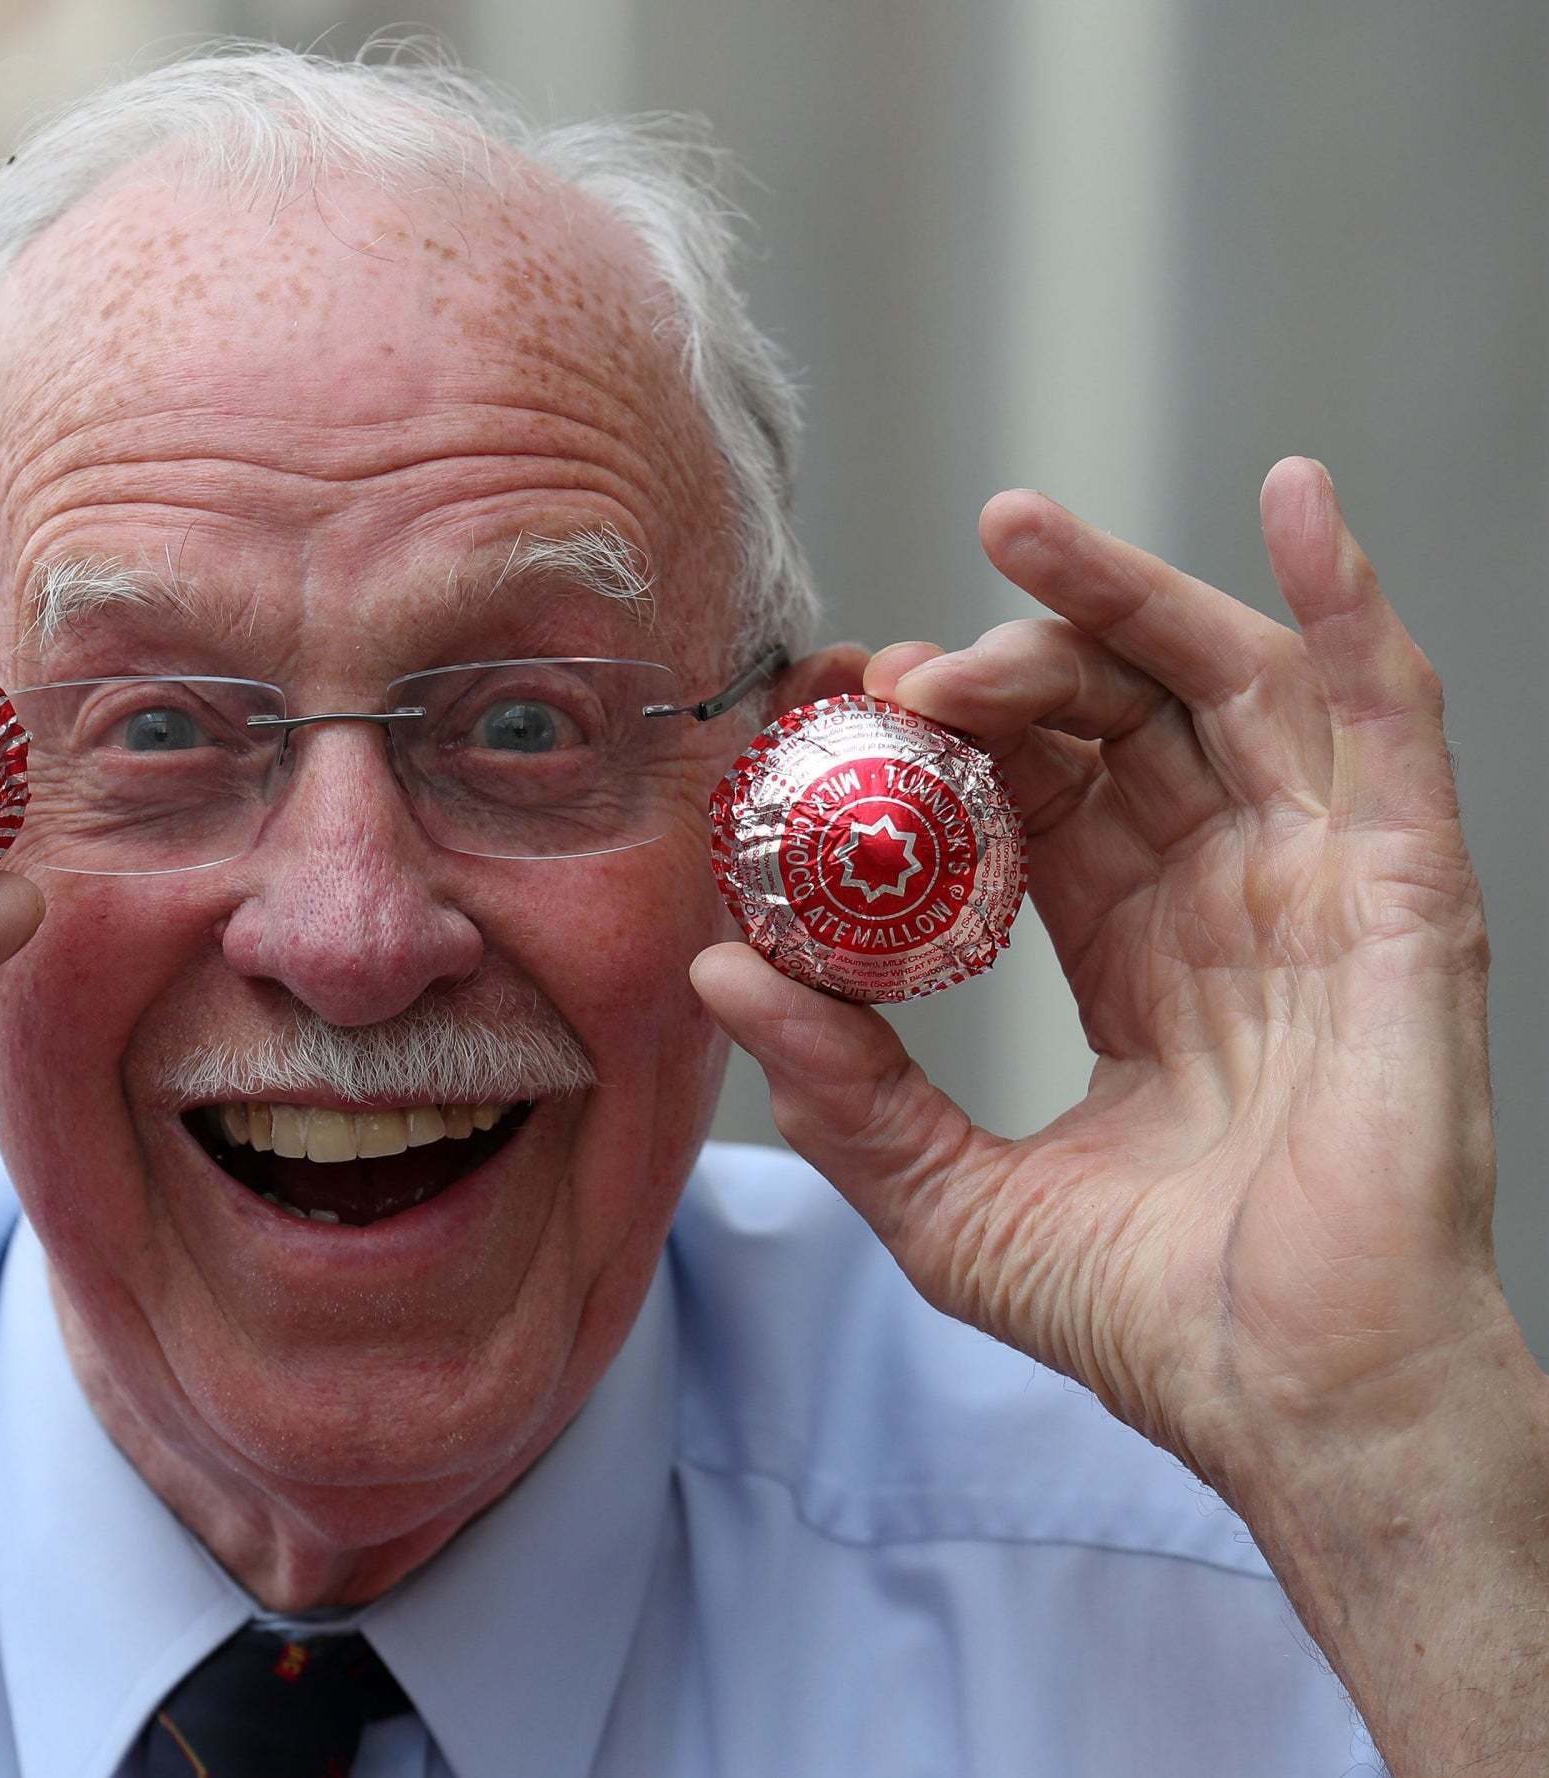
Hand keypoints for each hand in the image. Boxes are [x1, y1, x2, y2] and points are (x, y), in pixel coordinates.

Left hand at [692, 460, 1503, 1493]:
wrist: (1290, 1404)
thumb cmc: (1150, 1319)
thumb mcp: (947, 1199)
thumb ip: (840, 1088)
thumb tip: (720, 970)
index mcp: (1131, 952)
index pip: (1030, 792)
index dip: (943, 733)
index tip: (840, 698)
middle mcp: (1222, 898)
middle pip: (1115, 718)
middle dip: (1006, 661)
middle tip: (895, 659)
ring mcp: (1316, 886)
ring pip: (1224, 683)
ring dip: (1123, 599)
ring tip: (1014, 534)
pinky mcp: (1403, 893)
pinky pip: (1388, 718)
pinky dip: (1347, 601)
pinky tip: (1294, 504)